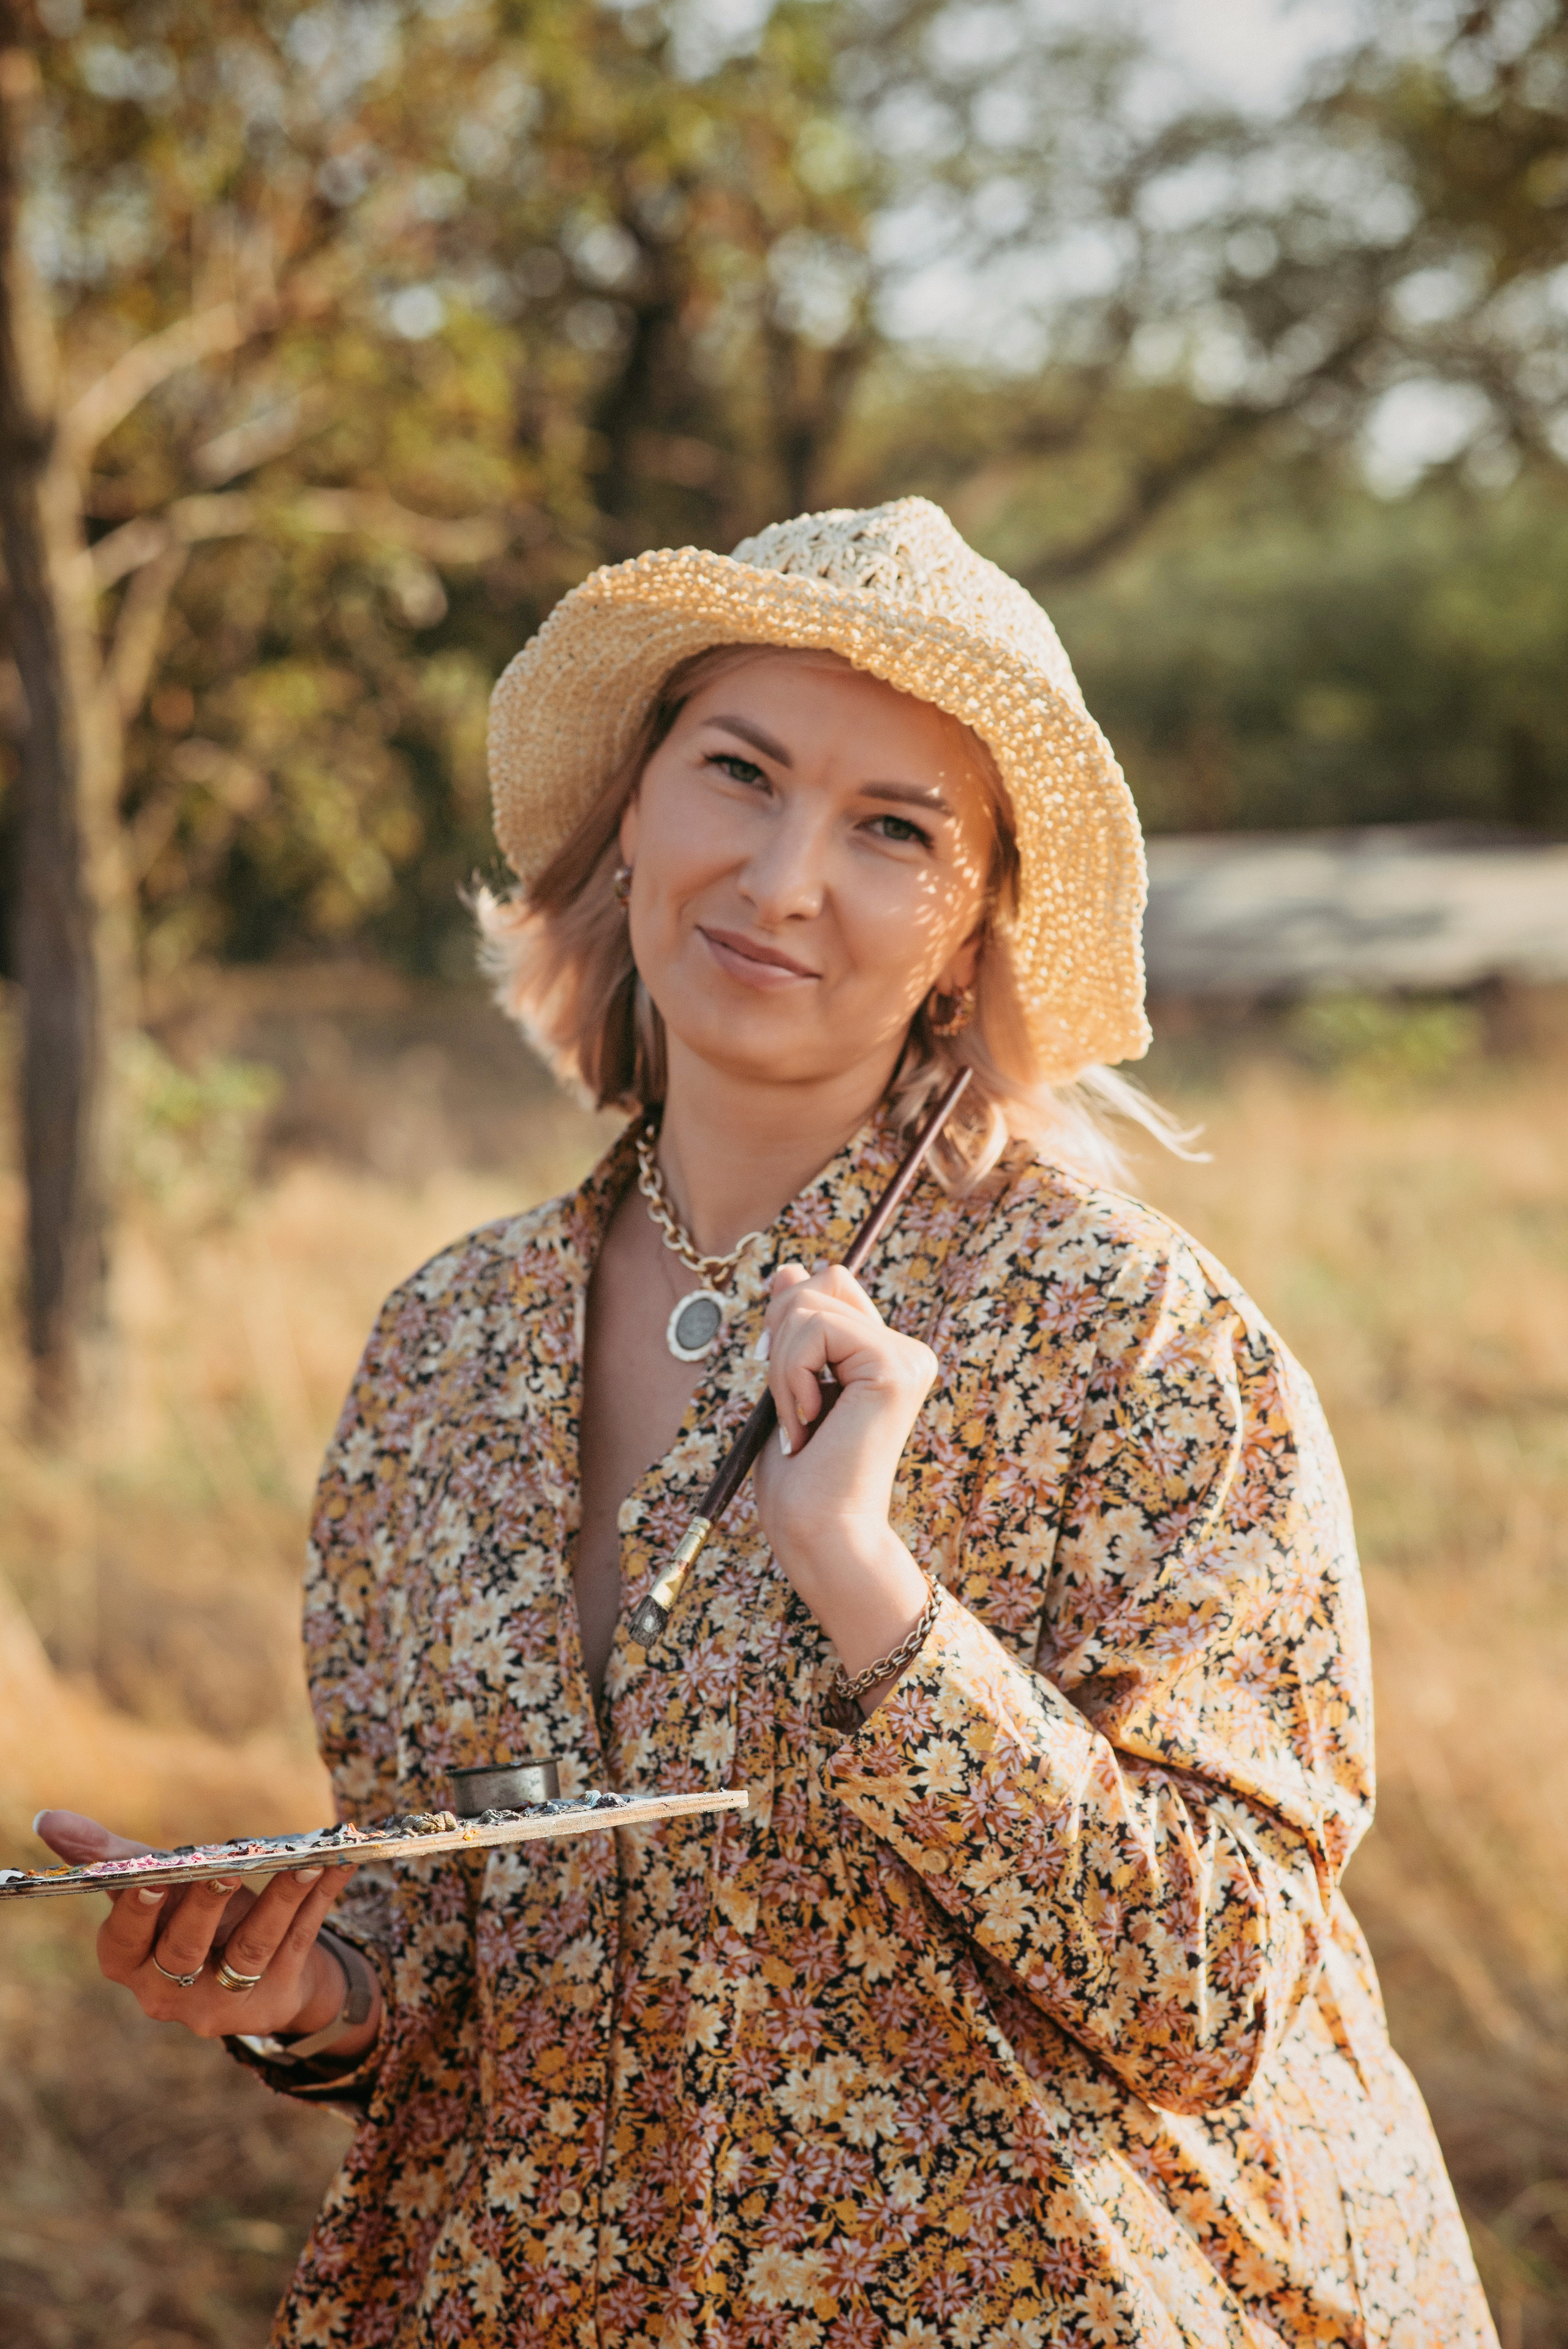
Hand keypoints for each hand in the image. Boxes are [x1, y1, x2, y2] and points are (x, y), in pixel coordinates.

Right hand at [34, 1810, 375, 2052]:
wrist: (258, 1975)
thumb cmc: (193, 1918)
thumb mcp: (154, 1891)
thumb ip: (111, 1858)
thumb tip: (47, 1819)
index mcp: (128, 1962)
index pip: (124, 1939)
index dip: (136, 1910)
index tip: (150, 1876)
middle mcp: (168, 1991)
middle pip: (184, 1948)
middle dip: (205, 1905)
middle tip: (225, 1867)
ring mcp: (223, 2000)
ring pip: (251, 1947)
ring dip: (280, 1898)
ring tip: (304, 1860)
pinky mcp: (273, 1999)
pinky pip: (299, 1940)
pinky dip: (319, 1899)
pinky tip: (338, 1864)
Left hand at [752, 1263, 933, 1691]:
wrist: (818, 1533)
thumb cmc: (799, 1477)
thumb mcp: (788, 1383)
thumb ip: (796, 1328)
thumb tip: (791, 1267)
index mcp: (885, 1354)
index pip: (828, 1284)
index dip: (788, 1321)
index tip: (782, 1384)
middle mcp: (907, 1351)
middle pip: (821, 1282)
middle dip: (781, 1337)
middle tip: (791, 1408)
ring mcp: (907, 1357)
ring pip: (808, 1306)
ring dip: (781, 1368)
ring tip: (800, 1424)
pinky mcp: (896, 1368)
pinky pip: (814, 1332)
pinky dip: (791, 1377)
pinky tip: (810, 1424)